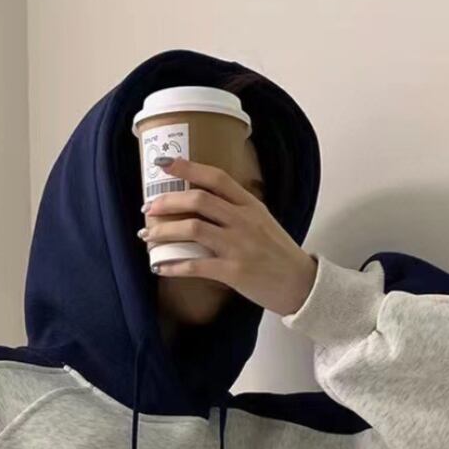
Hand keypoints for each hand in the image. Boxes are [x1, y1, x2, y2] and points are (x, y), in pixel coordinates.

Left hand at [142, 157, 317, 316]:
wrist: (301, 284)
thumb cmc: (279, 254)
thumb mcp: (263, 222)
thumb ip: (237, 210)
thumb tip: (204, 202)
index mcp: (250, 205)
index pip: (216, 178)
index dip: (187, 168)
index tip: (164, 164)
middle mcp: (243, 221)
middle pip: (198, 201)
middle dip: (167, 202)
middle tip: (149, 208)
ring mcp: (238, 246)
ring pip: (192, 229)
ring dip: (164, 231)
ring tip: (147, 236)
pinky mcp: (233, 271)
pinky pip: (195, 265)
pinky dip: (172, 265)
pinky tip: (159, 267)